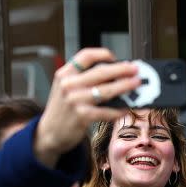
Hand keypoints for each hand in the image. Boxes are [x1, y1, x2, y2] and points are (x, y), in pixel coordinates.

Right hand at [34, 48, 140, 166]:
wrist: (49, 132)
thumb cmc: (63, 109)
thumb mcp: (66, 88)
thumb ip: (83, 79)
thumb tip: (114, 74)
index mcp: (65, 74)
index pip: (85, 56)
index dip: (103, 54)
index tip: (116, 58)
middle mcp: (69, 84)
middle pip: (101, 72)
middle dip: (122, 69)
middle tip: (135, 69)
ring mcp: (75, 100)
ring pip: (106, 90)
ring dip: (125, 86)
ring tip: (136, 84)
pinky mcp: (82, 116)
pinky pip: (106, 111)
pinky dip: (118, 110)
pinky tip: (125, 108)